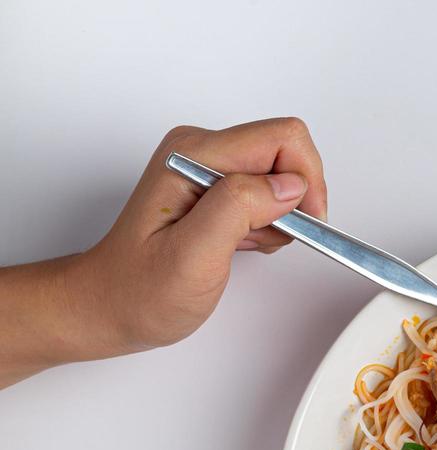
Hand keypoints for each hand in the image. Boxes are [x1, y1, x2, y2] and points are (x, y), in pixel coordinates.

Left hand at [0, 116, 325, 386]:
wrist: (112, 305)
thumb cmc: (140, 288)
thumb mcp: (192, 255)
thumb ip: (240, 208)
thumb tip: (289, 185)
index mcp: (194, 154)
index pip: (282, 139)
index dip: (305, 183)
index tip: (300, 225)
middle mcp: (202, 151)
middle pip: (287, 154)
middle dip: (295, 203)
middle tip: (266, 238)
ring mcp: (210, 168)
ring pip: (283, 176)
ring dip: (281, 218)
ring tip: (243, 245)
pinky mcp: (218, 188)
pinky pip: (271, 194)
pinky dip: (270, 225)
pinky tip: (241, 244)